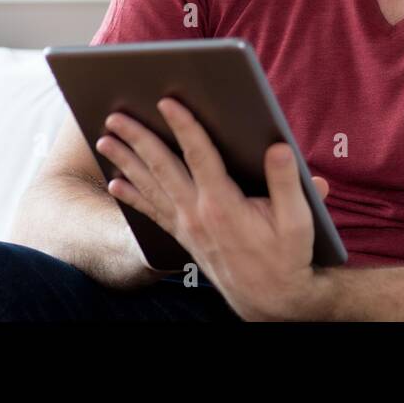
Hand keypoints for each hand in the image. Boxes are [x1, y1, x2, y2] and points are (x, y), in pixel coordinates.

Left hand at [94, 97, 327, 320]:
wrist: (269, 300)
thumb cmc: (285, 256)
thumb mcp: (298, 220)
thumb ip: (287, 182)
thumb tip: (278, 147)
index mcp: (223, 205)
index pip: (199, 156)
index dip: (183, 126)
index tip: (167, 103)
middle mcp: (197, 214)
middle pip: (162, 168)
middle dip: (138, 139)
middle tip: (116, 116)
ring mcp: (186, 226)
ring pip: (151, 187)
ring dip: (126, 162)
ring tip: (105, 140)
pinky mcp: (184, 236)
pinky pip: (153, 212)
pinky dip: (133, 197)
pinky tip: (116, 184)